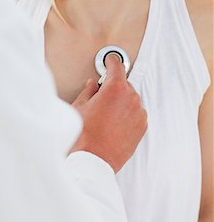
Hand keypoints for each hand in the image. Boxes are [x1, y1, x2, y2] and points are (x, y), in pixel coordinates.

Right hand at [70, 54, 147, 172]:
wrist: (93, 160)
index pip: (117, 66)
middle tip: (100, 97)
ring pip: (130, 99)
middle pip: (124, 83)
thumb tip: (93, 86)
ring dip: (121, 101)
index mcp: (115, 89)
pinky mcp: (142, 127)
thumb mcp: (79, 106)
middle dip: (113, 87)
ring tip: (106, 115)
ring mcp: (139, 113)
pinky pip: (136, 113)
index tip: (109, 60)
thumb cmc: (84, 134)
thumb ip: (88, 91)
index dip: (111, 61)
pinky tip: (114, 123)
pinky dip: (127, 114)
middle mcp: (131, 98)